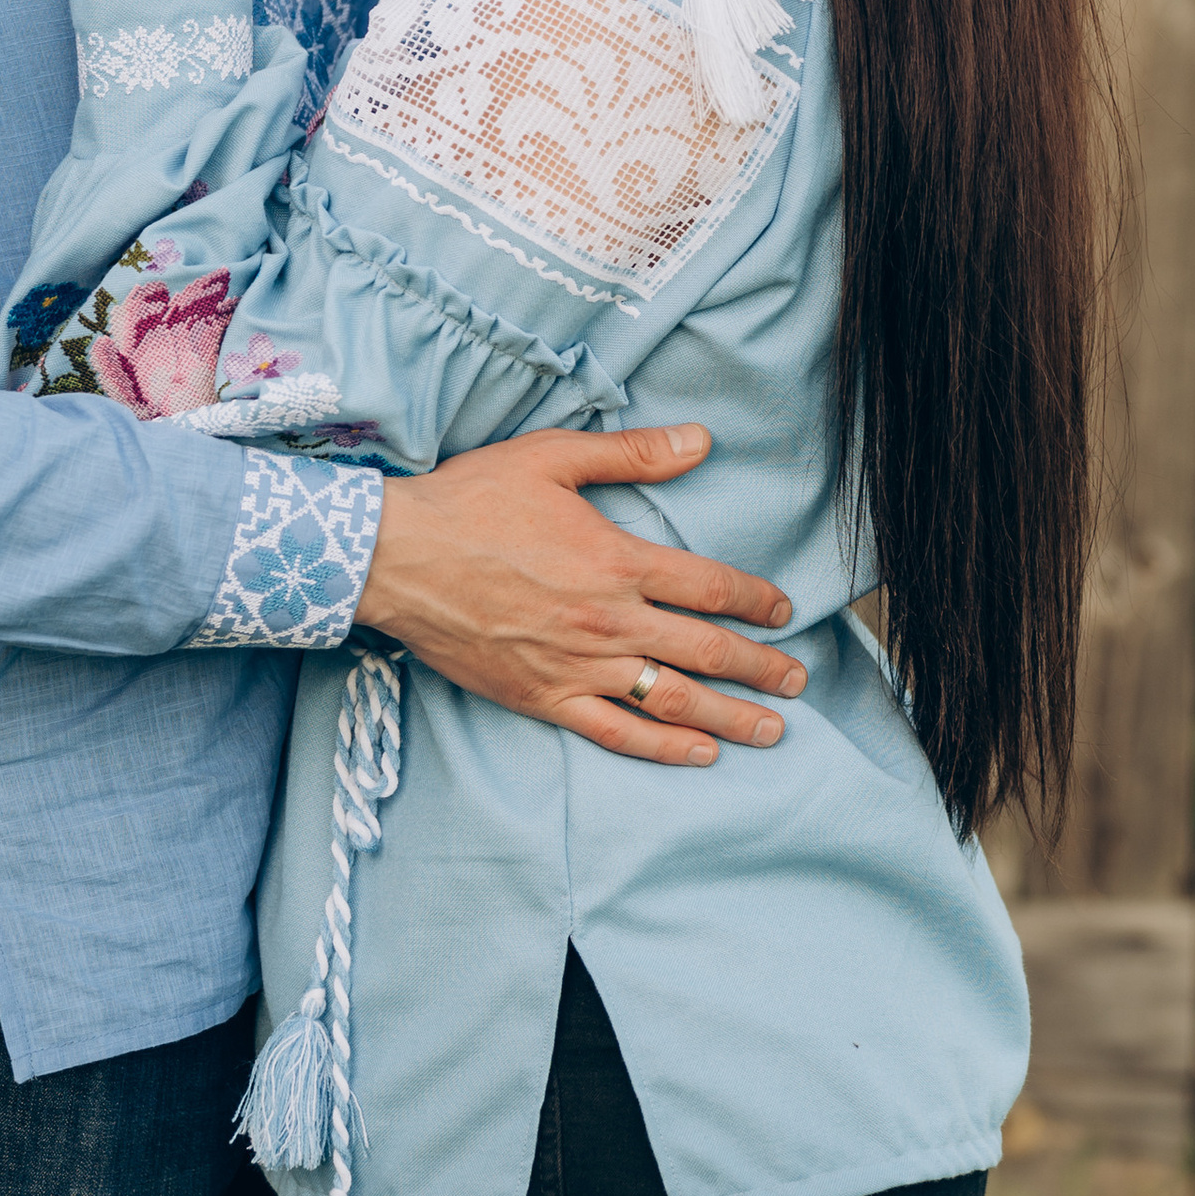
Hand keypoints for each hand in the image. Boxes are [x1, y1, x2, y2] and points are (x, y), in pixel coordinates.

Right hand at [367, 425, 804, 762]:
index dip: (756, 600)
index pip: (710, 586)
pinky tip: (698, 755)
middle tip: (797, 683)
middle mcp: (609, 620)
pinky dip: (663, 747)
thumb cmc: (471, 502)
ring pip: (672, 700)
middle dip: (761, 669)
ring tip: (770, 730)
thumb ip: (632, 454)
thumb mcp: (553, 457)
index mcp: (618, 560)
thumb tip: (700, 441)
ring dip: (730, 718)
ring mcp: (578, 665)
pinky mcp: (544, 697)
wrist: (397, 559)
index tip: (783, 612)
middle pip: (707, 651)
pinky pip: (615, 731)